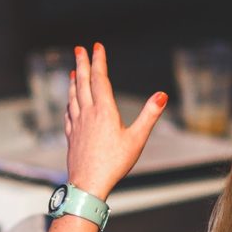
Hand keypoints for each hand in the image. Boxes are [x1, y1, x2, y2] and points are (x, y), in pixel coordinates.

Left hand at [64, 43, 167, 199]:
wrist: (88, 184)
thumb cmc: (114, 164)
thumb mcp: (137, 139)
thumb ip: (149, 116)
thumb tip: (162, 95)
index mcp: (104, 111)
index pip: (100, 79)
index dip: (99, 61)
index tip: (97, 46)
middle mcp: (87, 114)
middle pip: (83, 83)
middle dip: (82, 63)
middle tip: (79, 48)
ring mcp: (77, 125)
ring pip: (73, 96)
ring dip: (73, 81)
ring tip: (73, 71)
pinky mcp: (72, 136)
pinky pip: (68, 112)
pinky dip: (69, 101)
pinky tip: (70, 102)